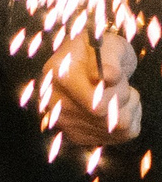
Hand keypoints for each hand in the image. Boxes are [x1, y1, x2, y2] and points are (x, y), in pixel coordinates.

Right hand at [47, 32, 140, 149]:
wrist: (90, 65)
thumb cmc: (102, 51)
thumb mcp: (110, 45)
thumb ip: (109, 58)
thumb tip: (107, 77)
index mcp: (58, 75)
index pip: (97, 106)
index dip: (119, 92)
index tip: (117, 77)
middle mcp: (54, 102)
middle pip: (110, 119)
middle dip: (123, 99)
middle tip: (118, 83)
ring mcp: (64, 122)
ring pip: (119, 129)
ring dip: (127, 109)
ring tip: (116, 94)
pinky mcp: (77, 136)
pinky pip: (121, 136)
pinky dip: (127, 121)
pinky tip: (115, 107)